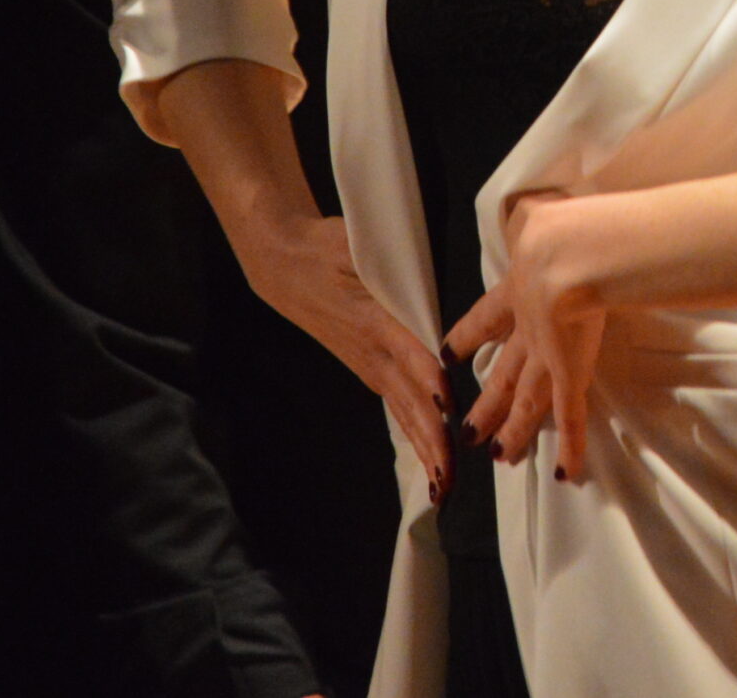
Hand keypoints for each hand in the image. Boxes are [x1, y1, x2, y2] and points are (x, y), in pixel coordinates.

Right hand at [242, 213, 449, 497]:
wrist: (286, 265)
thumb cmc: (328, 248)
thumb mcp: (353, 248)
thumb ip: (379, 267)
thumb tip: (406, 282)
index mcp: (376, 322)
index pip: (410, 356)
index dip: (430, 382)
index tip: (450, 411)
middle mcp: (375, 352)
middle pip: (411, 402)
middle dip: (433, 442)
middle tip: (450, 482)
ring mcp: (370, 365)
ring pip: (405, 413)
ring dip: (425, 450)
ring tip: (443, 488)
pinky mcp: (368, 368)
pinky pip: (397, 406)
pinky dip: (414, 434)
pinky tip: (429, 460)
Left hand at [444, 194, 606, 481]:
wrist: (569, 253)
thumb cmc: (555, 230)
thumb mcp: (533, 216)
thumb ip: (528, 218)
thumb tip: (530, 209)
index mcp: (515, 290)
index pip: (485, 320)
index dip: (466, 338)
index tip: (449, 355)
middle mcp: (526, 329)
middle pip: (501, 374)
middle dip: (486, 404)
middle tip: (469, 431)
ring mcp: (547, 356)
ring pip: (528, 402)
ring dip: (515, 432)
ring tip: (500, 458)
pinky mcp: (569, 374)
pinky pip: (571, 417)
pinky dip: (571, 447)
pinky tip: (570, 474)